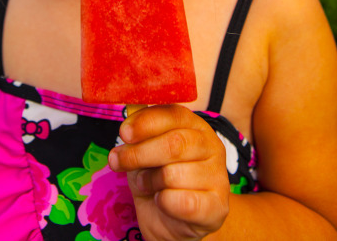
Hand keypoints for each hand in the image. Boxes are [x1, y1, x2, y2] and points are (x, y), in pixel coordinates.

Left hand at [108, 105, 229, 240]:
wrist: (170, 222)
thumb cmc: (157, 179)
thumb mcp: (144, 152)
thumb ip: (139, 136)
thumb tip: (128, 124)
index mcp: (195, 125)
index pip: (174, 114)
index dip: (147, 122)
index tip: (124, 133)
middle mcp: (211, 146)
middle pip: (175, 143)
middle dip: (139, 153)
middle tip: (118, 161)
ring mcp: (218, 176)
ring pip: (175, 174)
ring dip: (151, 181)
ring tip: (147, 185)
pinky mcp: (218, 207)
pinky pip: (185, 203)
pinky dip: (165, 203)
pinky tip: (162, 202)